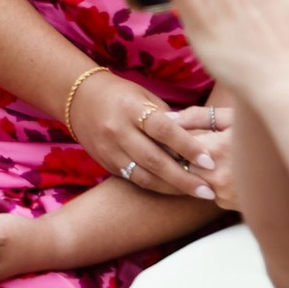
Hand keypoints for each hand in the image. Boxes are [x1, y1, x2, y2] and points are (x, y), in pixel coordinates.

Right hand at [62, 60, 221, 203]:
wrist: (78, 98)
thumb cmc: (121, 94)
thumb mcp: (145, 96)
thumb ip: (168, 119)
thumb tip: (199, 139)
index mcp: (131, 108)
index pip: (163, 130)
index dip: (188, 147)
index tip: (210, 161)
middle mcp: (118, 130)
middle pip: (155, 160)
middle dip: (185, 178)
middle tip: (210, 190)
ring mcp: (109, 149)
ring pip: (145, 176)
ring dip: (174, 188)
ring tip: (199, 193)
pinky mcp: (106, 163)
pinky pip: (134, 179)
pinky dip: (158, 186)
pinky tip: (176, 190)